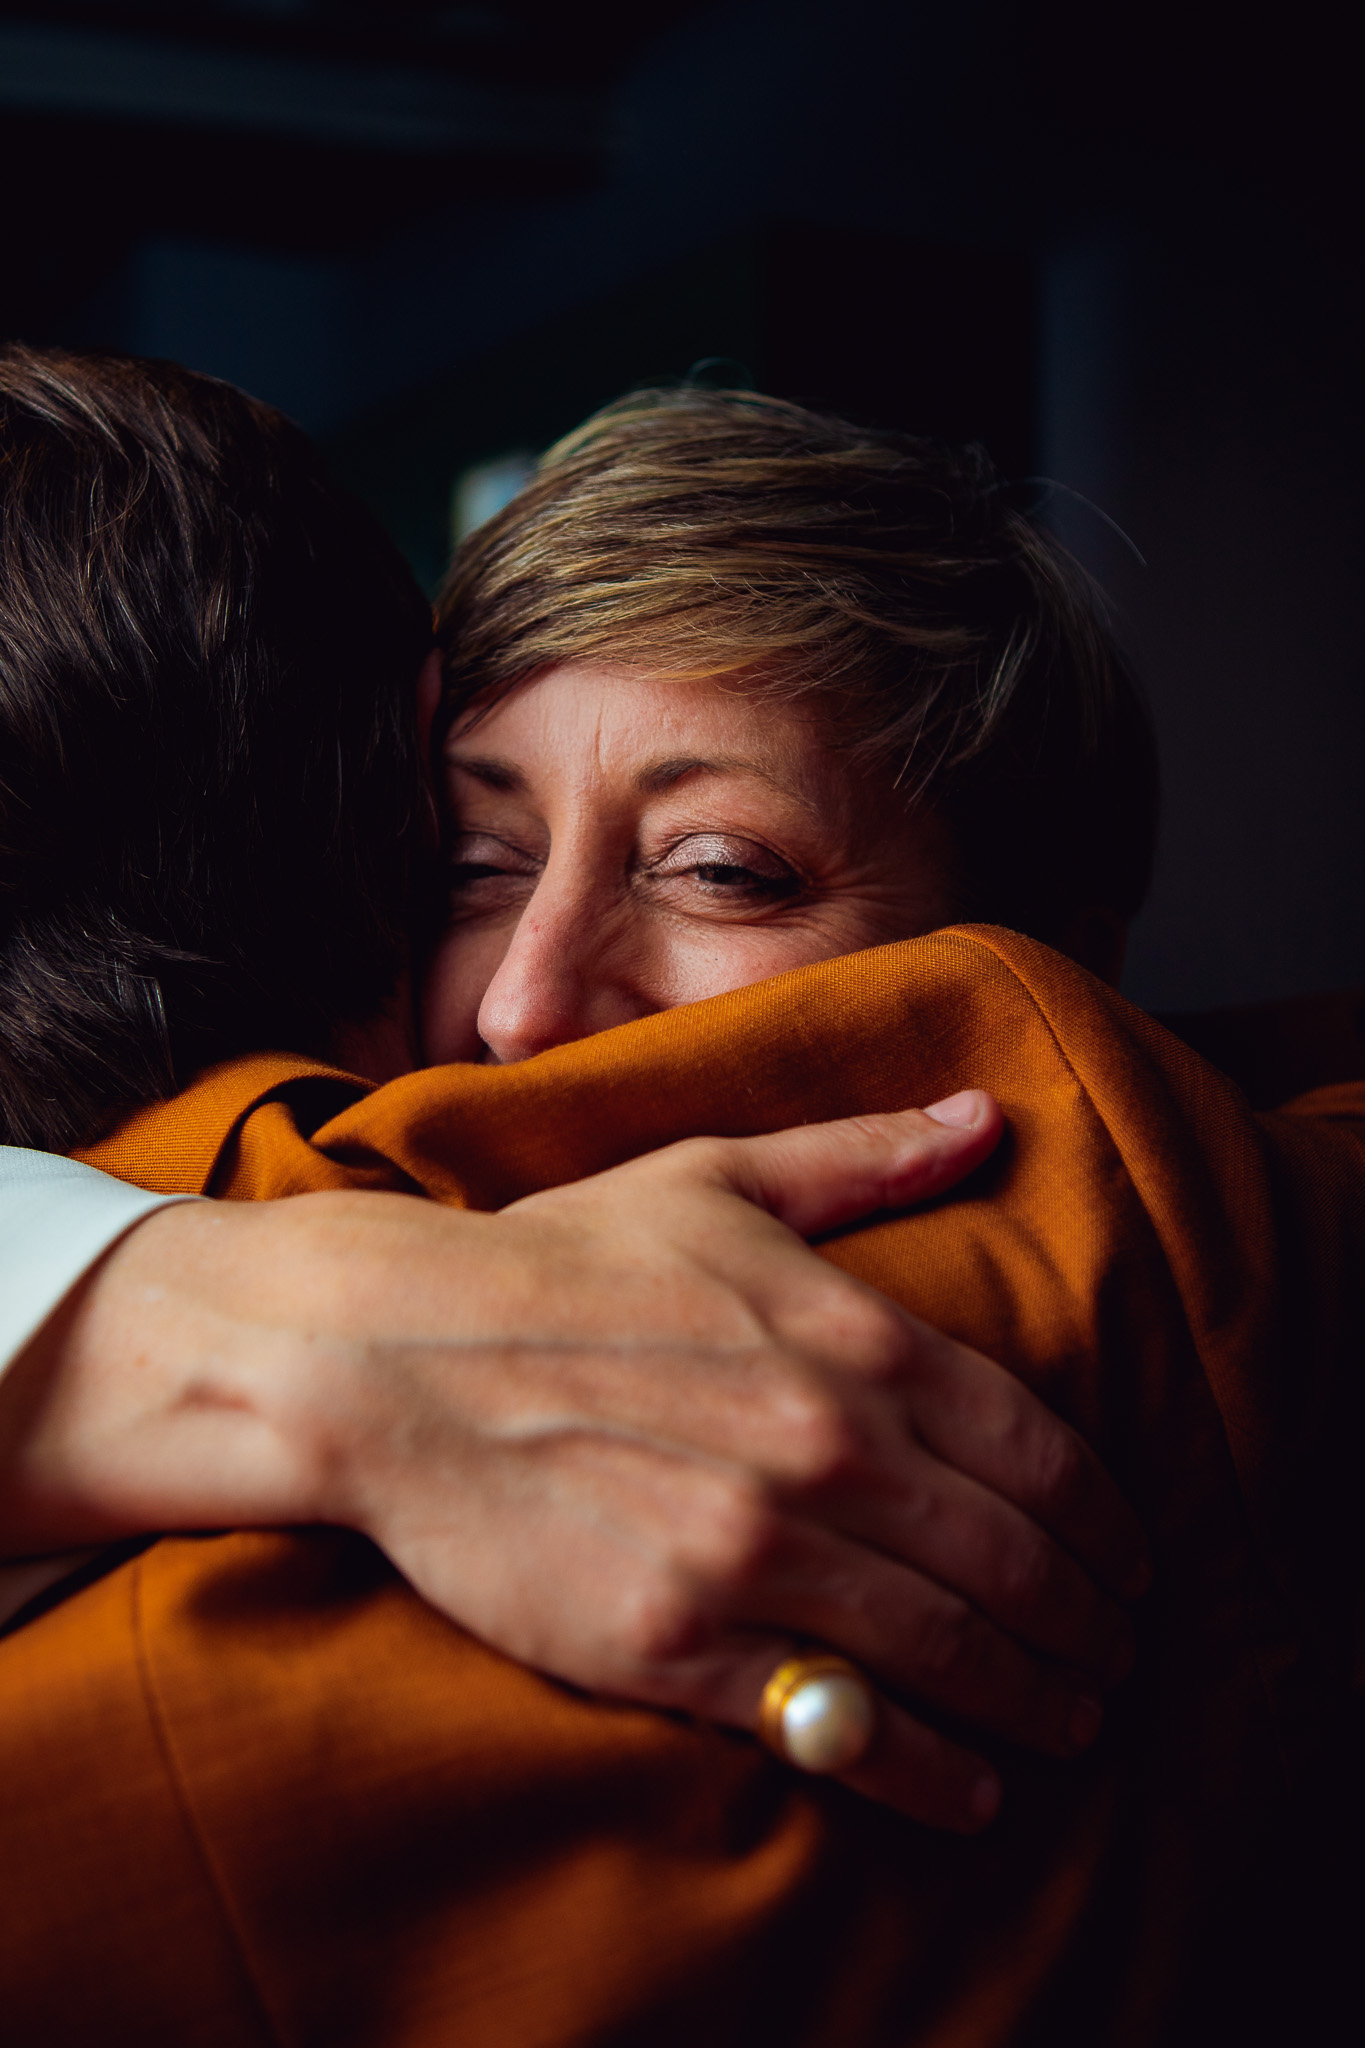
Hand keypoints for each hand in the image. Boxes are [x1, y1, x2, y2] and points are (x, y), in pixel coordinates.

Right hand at [0, 1094, 1147, 1833]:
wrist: (394, 1352)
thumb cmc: (555, 1258)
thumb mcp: (713, 1175)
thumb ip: (859, 1157)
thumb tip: (983, 1115)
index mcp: (850, 1336)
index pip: (1039, 1450)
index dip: (1106, 1521)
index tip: (1129, 1561)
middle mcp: (825, 1446)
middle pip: (1018, 1561)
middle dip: (1089, 1623)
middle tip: (1115, 1657)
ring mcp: (755, 1549)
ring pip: (950, 1648)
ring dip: (1036, 1699)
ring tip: (1071, 1722)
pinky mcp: (678, 1641)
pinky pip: (841, 1724)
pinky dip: (927, 1768)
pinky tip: (974, 1790)